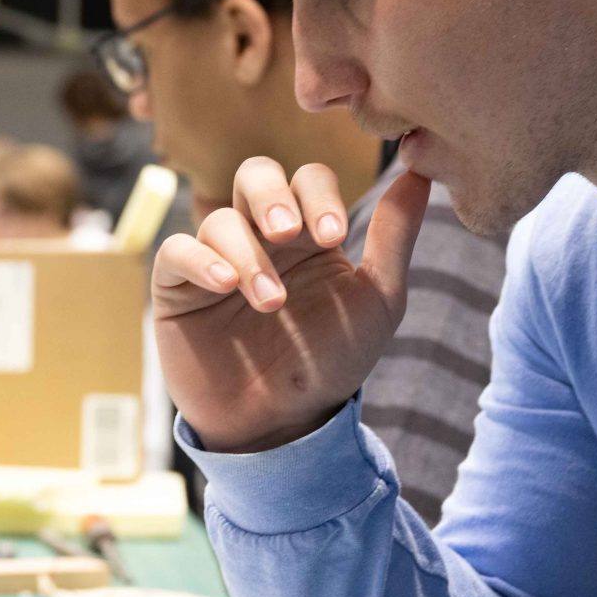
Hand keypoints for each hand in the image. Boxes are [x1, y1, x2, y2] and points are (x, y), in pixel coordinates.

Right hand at [154, 156, 430, 453]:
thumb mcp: (376, 301)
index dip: (319, 196)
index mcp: (308, 231)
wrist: (281, 424)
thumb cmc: (330, 362)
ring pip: (219, 220)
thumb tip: (421, 172)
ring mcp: (216, 256)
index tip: (335, 235)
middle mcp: (260, 236)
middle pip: (255, 175)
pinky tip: (224, 285)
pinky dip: (199, 260)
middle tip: (289, 234)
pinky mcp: (177, 286)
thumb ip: (395, 237)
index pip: (309, 180)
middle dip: (272, 197)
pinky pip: (176, 250)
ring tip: (270, 302)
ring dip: (248, 255)